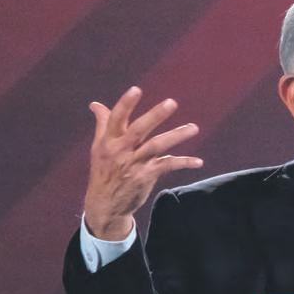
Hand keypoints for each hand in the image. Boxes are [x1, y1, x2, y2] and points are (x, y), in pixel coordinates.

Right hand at [83, 86, 202, 239]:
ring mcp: (133, 164)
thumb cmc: (104, 170)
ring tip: (194, 128)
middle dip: (155, 115)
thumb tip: (95, 104)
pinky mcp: (145, 176)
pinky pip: (167, 166)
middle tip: (172, 102)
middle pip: (139, 130)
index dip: (125, 104)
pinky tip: (198, 161)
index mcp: (108, 141)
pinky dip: (184, 162)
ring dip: (176, 136)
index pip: (116, 119)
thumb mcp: (99, 148)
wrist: (105, 204)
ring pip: (157, 146)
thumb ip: (103, 124)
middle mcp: (120, 151)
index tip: (136, 89)